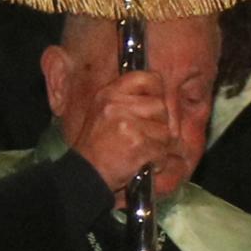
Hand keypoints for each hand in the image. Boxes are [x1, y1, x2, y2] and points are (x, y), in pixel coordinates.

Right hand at [69, 69, 202, 201]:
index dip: (157, 91)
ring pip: (164, 130)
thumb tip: (160, 96)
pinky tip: (142, 162)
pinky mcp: (137, 144)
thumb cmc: (96, 145)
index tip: (154, 106)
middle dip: (159, 124)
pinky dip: (157, 161)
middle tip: (145, 136)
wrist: (85, 173)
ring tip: (141, 151)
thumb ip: (128, 101)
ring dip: (158, 145)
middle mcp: (117, 105)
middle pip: (160, 106)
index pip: (146, 78)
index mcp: (109, 94)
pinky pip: (161, 151)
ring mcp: (127, 124)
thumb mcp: (103, 112)